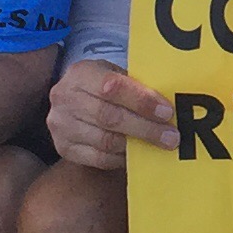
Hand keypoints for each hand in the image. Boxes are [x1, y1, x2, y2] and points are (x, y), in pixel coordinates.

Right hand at [47, 55, 177, 170]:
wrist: (68, 100)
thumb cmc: (99, 85)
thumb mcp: (112, 74)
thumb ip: (135, 85)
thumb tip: (169, 103)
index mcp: (80, 73)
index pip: (112, 86)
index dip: (141, 101)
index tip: (167, 112)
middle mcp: (65, 99)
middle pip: (109, 117)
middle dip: (145, 128)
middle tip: (171, 136)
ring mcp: (62, 126)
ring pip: (105, 141)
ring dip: (138, 146)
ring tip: (161, 146)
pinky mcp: (64, 148)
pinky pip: (99, 159)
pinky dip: (122, 158)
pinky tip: (139, 155)